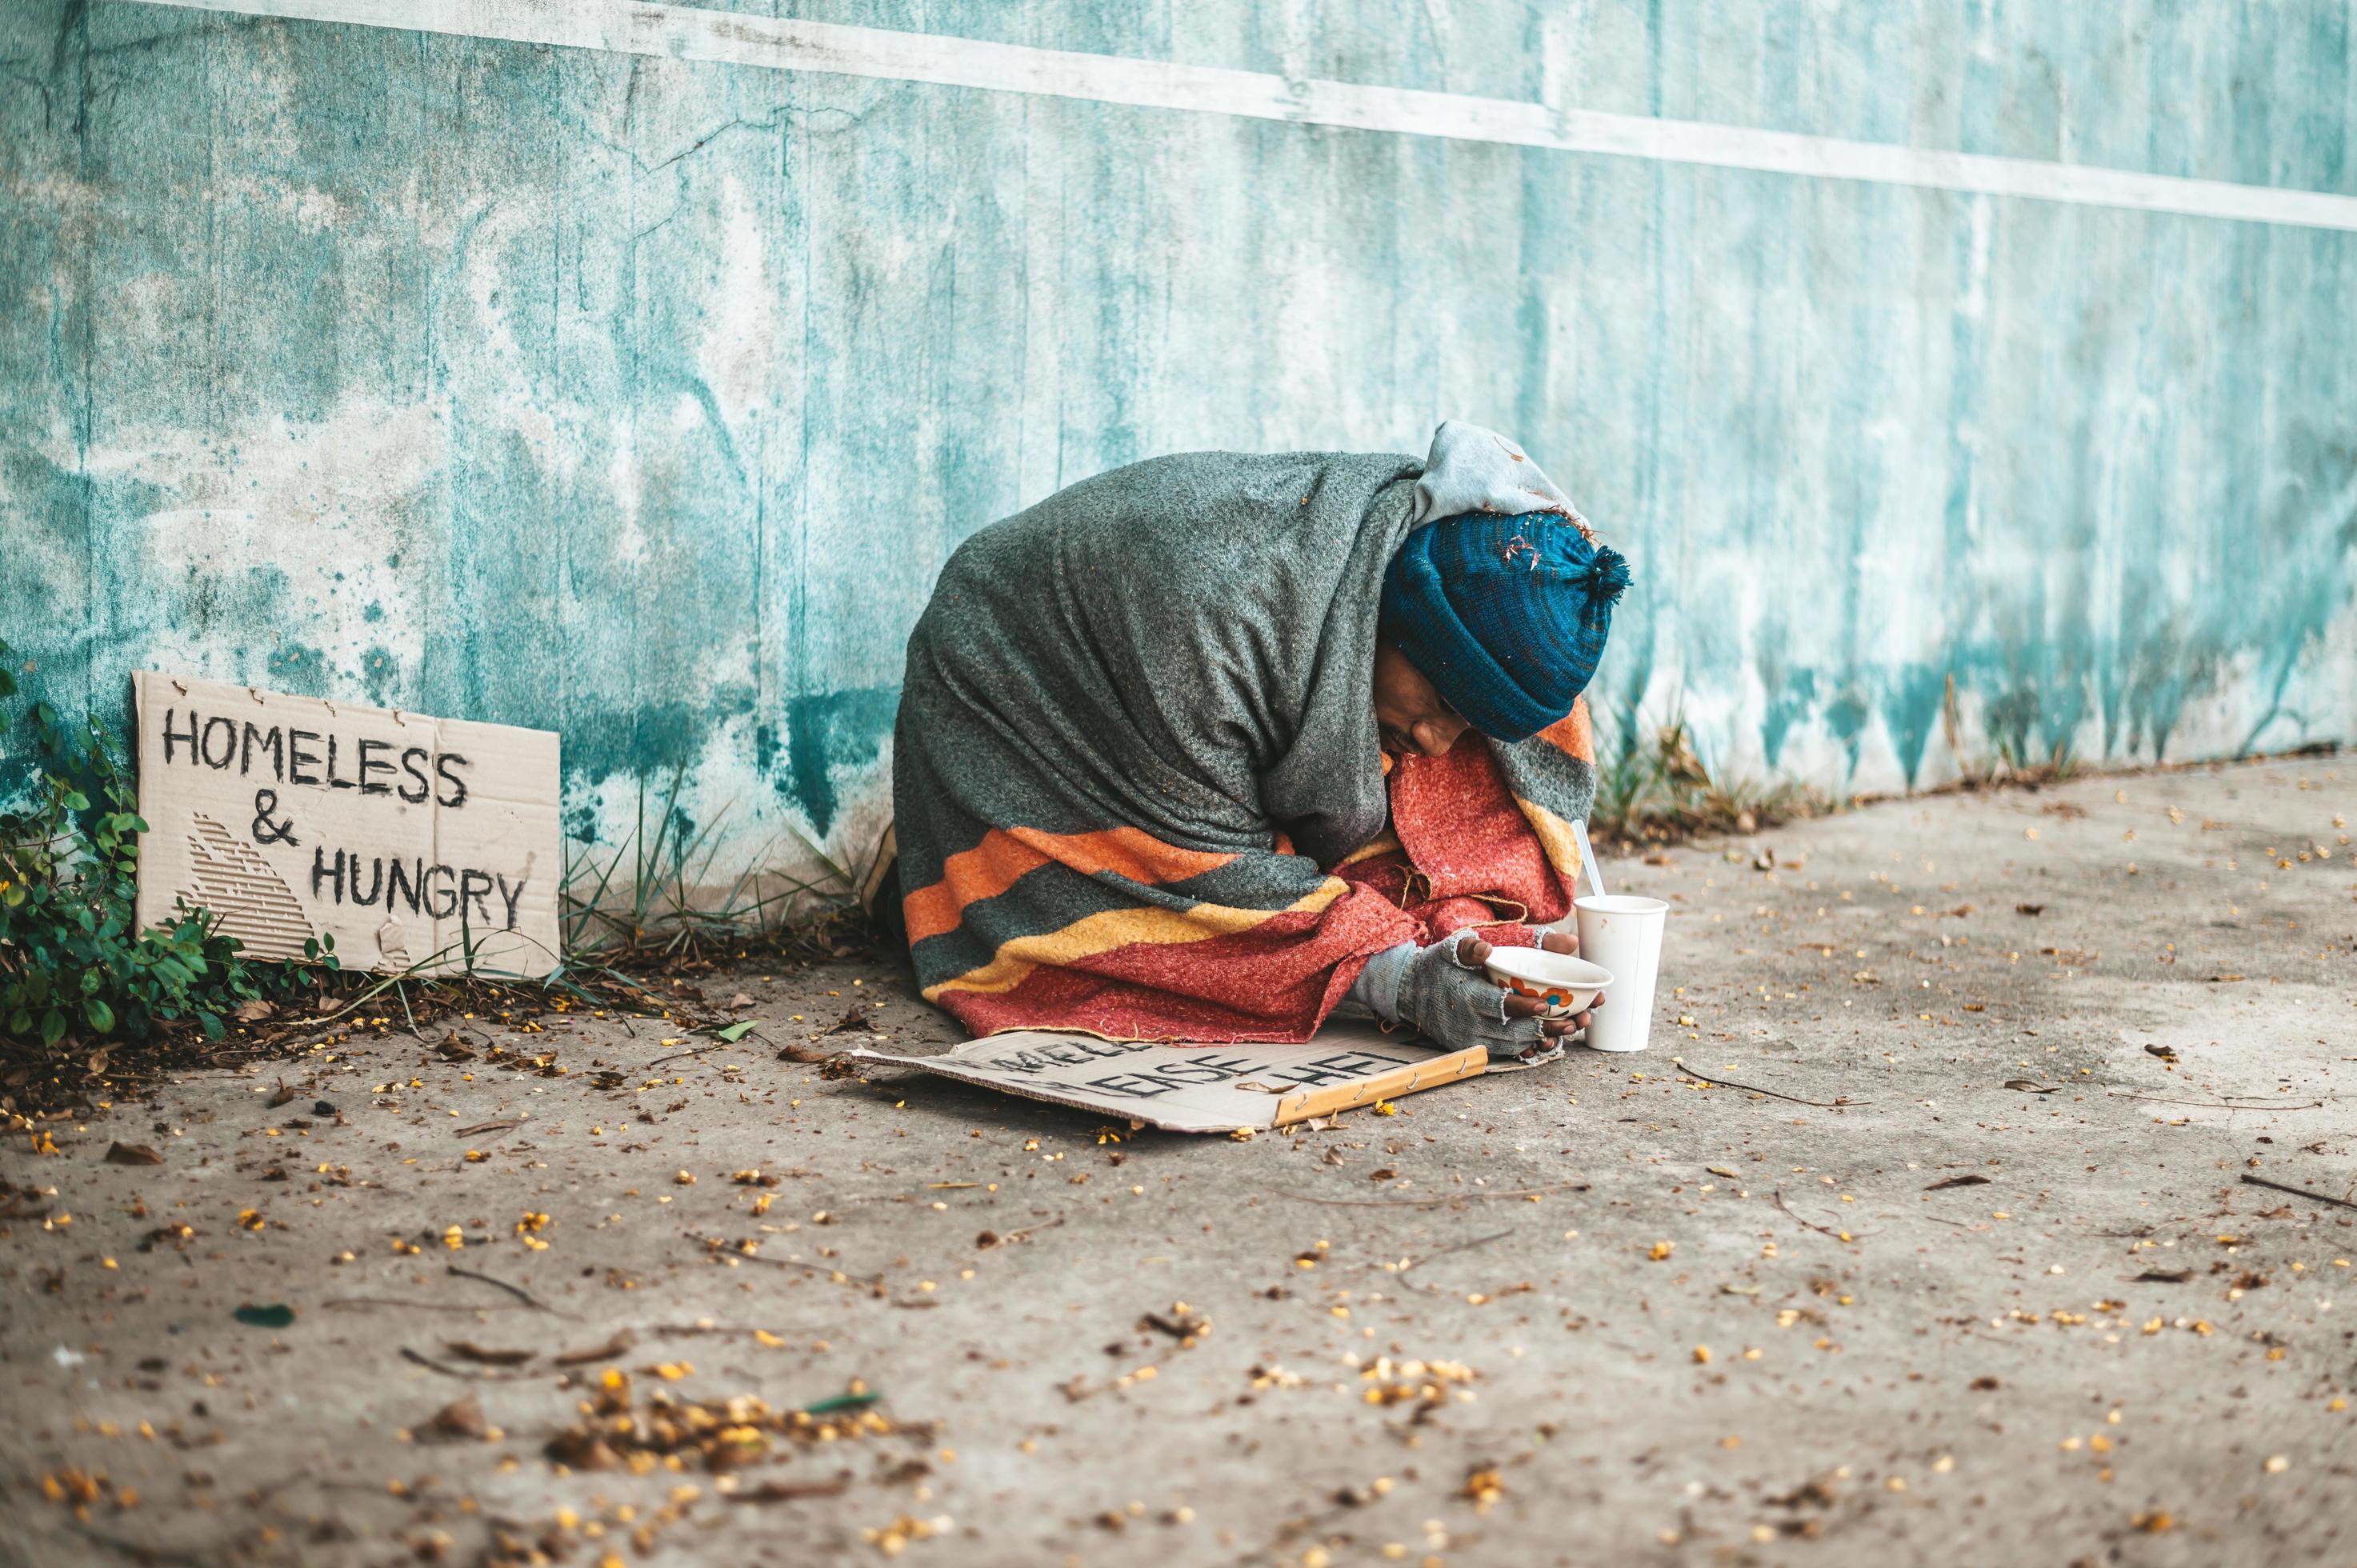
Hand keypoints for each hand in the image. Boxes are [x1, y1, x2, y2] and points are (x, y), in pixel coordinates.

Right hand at [1449, 929, 1603, 1062]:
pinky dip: (1526, 1048)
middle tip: (1574, 1021)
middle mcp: (1468, 1023)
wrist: (1410, 993)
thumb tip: (1488, 947)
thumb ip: (1470, 948)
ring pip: (1512, 1046)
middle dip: (1545, 1027)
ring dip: (1541, 1039)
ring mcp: (1470, 1039)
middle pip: (1513, 1031)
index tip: (1545, 1003)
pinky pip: (1504, 1053)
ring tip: (1569, 1029)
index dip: (1523, 1006)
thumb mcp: (1449, 950)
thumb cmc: (1437, 967)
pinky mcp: (1472, 1048)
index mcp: (1466, 996)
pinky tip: (1546, 1040)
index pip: (1499, 1005)